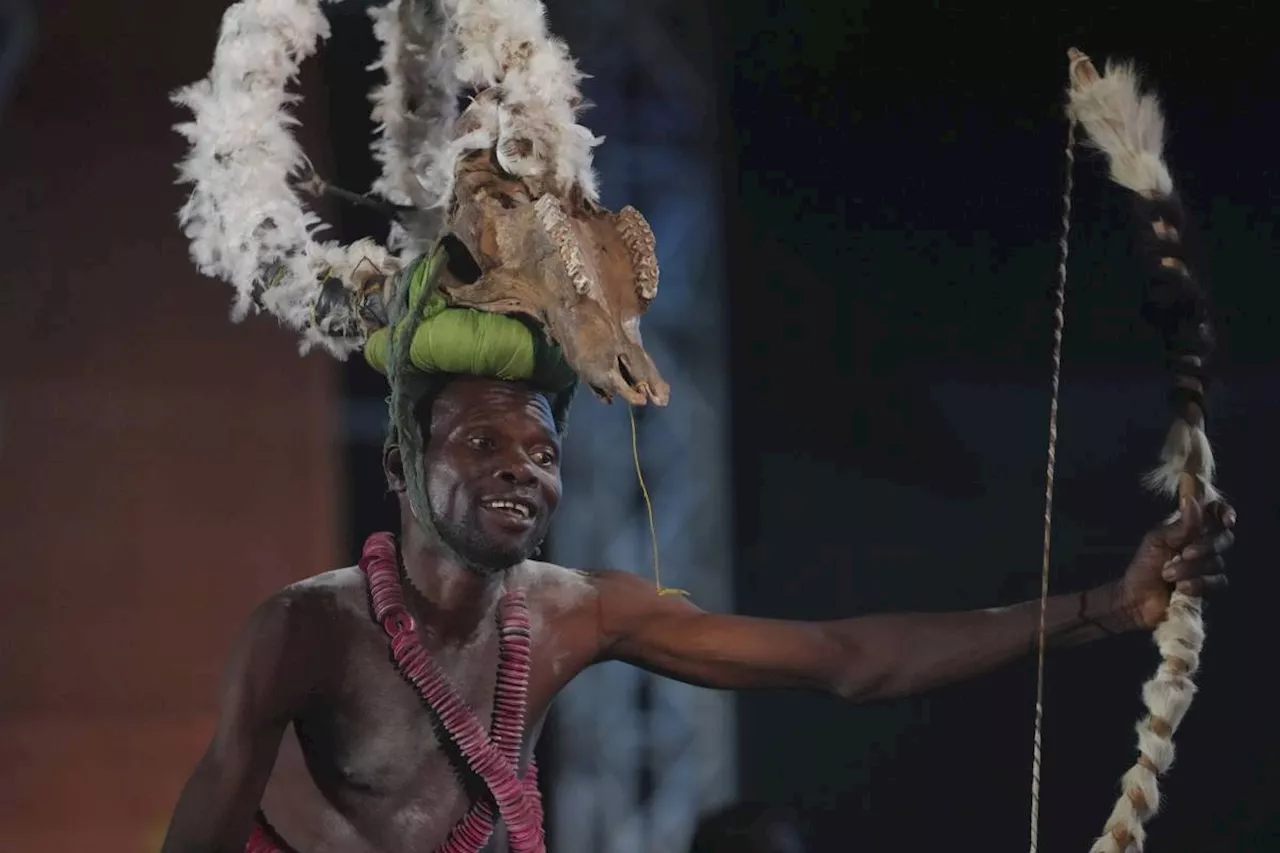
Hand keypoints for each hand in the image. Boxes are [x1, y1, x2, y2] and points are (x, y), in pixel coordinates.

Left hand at [1119, 497, 1235, 629]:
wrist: (1136, 598)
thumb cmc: (1144, 566)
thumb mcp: (1157, 541)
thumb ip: (1180, 525)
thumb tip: (1191, 499)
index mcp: (1190, 530)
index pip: (1215, 515)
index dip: (1224, 513)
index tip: (1226, 520)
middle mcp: (1203, 546)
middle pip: (1224, 539)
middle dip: (1206, 546)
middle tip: (1185, 553)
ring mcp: (1208, 567)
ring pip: (1217, 563)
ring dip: (1191, 569)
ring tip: (1168, 574)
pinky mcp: (1209, 587)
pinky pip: (1217, 582)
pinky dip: (1198, 584)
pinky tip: (1181, 587)